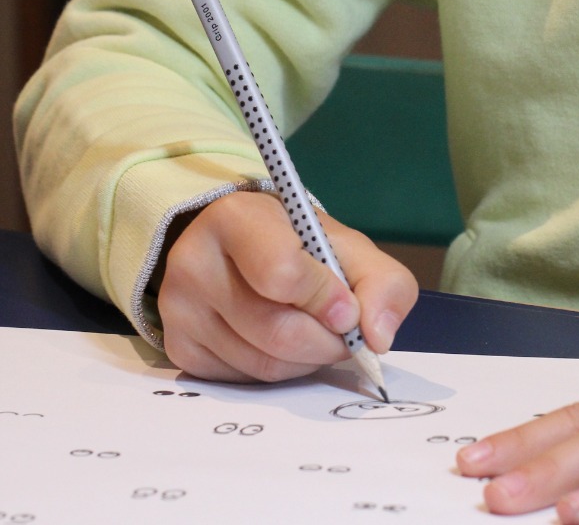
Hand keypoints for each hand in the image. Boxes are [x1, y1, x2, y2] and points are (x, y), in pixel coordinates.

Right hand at [157, 191, 417, 382]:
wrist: (247, 250)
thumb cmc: (301, 245)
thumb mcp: (349, 247)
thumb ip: (382, 282)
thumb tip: (378, 336)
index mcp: (235, 217)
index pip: (282, 274)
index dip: (326, 299)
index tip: (347, 307)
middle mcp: (193, 260)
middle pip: (277, 330)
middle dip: (327, 341)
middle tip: (342, 329)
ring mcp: (177, 307)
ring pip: (263, 363)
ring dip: (308, 359)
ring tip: (316, 331)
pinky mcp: (177, 346)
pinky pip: (243, 380)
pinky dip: (279, 371)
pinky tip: (284, 343)